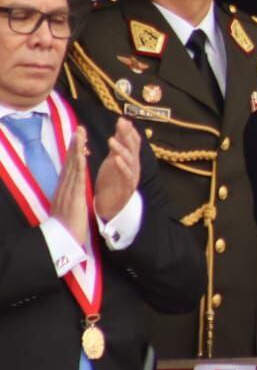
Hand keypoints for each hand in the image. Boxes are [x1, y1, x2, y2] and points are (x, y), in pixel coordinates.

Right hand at [49, 128, 89, 247]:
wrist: (62, 241)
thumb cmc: (67, 226)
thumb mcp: (69, 207)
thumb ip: (71, 197)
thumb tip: (72, 190)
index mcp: (65, 190)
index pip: (70, 167)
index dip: (73, 152)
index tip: (77, 138)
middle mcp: (64, 187)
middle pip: (70, 162)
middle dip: (75, 145)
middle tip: (79, 128)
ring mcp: (68, 191)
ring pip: (73, 166)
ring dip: (77, 149)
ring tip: (80, 133)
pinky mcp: (74, 196)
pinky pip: (77, 178)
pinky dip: (78, 164)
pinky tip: (81, 154)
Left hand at [93, 119, 140, 221]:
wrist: (111, 206)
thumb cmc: (111, 182)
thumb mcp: (113, 160)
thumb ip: (117, 146)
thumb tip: (120, 128)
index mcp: (130, 159)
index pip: (133, 141)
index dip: (129, 131)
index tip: (122, 120)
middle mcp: (134, 165)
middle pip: (133, 147)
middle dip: (127, 134)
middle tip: (120, 122)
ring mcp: (132, 176)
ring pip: (130, 160)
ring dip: (121, 149)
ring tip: (111, 139)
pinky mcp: (127, 187)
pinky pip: (126, 175)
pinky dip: (121, 166)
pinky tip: (115, 158)